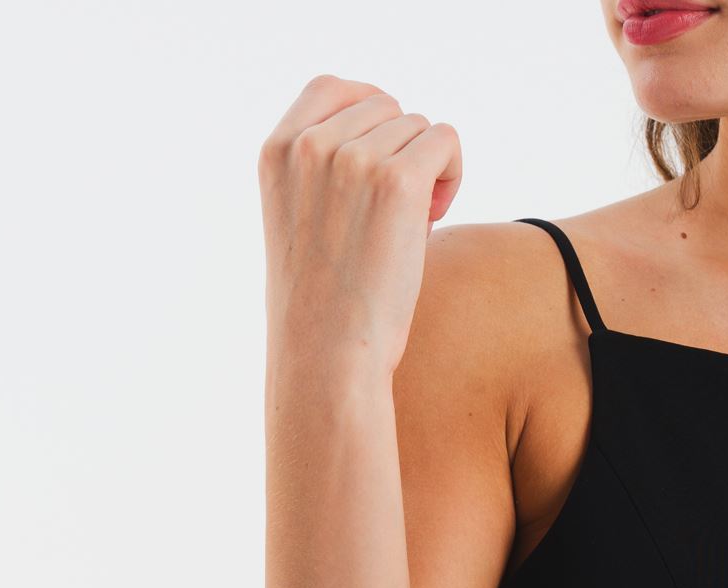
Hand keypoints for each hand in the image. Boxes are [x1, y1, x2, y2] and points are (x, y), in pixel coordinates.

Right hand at [257, 73, 462, 377]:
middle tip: (392, 213)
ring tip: (408, 226)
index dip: (368, 110)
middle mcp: (310, 146)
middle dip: (399, 151)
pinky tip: (433, 217)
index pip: (331, 88)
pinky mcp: (398, 181)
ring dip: (426, 170)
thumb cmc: (319, 308)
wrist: (326, 359)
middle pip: (384, 107)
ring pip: (418, 127)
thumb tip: (393, 130)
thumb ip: (323, 171)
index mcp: (275, 152)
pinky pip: (446, 140)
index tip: (381, 153)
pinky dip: (452, 173)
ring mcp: (353, 159)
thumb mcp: (298, 222)